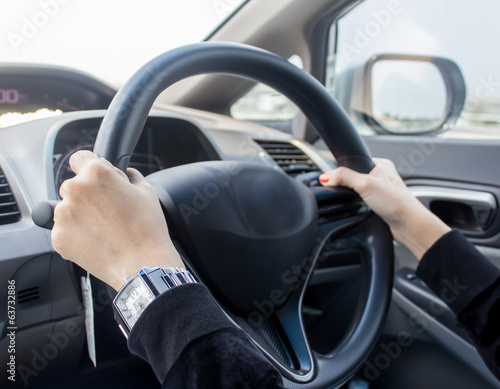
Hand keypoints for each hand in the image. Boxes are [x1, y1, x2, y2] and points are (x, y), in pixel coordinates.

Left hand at [52, 150, 183, 290]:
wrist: (142, 263)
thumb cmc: (147, 228)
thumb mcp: (146, 191)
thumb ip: (130, 177)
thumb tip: (126, 175)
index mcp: (96, 173)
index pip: (79, 158)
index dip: (90, 167)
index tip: (95, 178)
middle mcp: (75, 189)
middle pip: (74, 185)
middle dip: (87, 194)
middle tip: (107, 210)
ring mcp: (63, 214)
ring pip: (66, 208)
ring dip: (80, 214)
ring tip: (103, 229)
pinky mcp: (59, 236)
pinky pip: (64, 229)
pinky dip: (76, 234)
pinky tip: (96, 240)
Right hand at [319, 158, 450, 259]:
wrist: (409, 225)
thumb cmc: (396, 202)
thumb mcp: (365, 184)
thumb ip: (344, 177)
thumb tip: (326, 177)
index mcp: (381, 164)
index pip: (354, 162)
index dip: (342, 169)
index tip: (333, 178)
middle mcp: (382, 176)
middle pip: (353, 177)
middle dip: (348, 185)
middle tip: (350, 191)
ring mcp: (381, 191)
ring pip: (357, 190)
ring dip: (353, 196)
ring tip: (358, 200)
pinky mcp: (379, 204)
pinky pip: (361, 201)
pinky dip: (358, 205)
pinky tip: (361, 208)